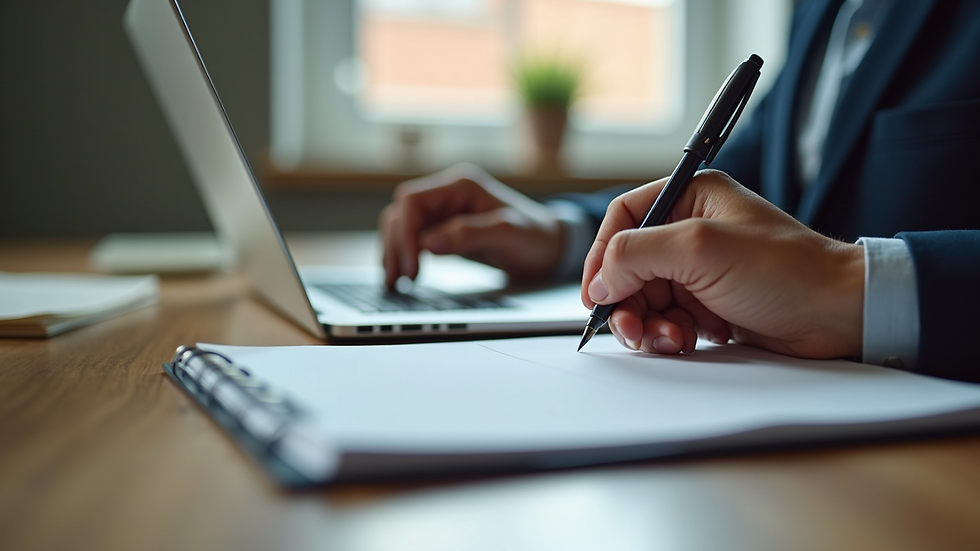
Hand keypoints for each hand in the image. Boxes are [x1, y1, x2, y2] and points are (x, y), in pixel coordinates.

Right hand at [379, 164, 563, 287]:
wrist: (550, 246)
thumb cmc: (535, 237)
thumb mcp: (508, 234)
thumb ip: (468, 235)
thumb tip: (427, 243)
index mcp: (460, 185)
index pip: (412, 202)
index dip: (404, 233)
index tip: (411, 267)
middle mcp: (448, 193)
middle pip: (401, 213)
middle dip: (395, 246)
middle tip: (398, 281)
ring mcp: (444, 211)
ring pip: (401, 226)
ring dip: (394, 252)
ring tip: (395, 283)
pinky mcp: (443, 229)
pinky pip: (412, 239)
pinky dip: (403, 256)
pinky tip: (402, 277)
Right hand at [582, 170, 864, 359]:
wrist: (840, 315)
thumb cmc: (786, 270)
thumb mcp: (700, 249)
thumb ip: (636, 254)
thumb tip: (599, 280)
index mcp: (691, 198)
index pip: (623, 219)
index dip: (602, 256)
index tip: (596, 293)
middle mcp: (692, 230)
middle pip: (629, 266)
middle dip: (627, 301)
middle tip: (632, 329)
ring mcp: (701, 269)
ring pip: (646, 298)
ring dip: (650, 323)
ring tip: (672, 338)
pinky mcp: (710, 302)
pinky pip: (668, 319)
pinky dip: (672, 334)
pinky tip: (695, 339)